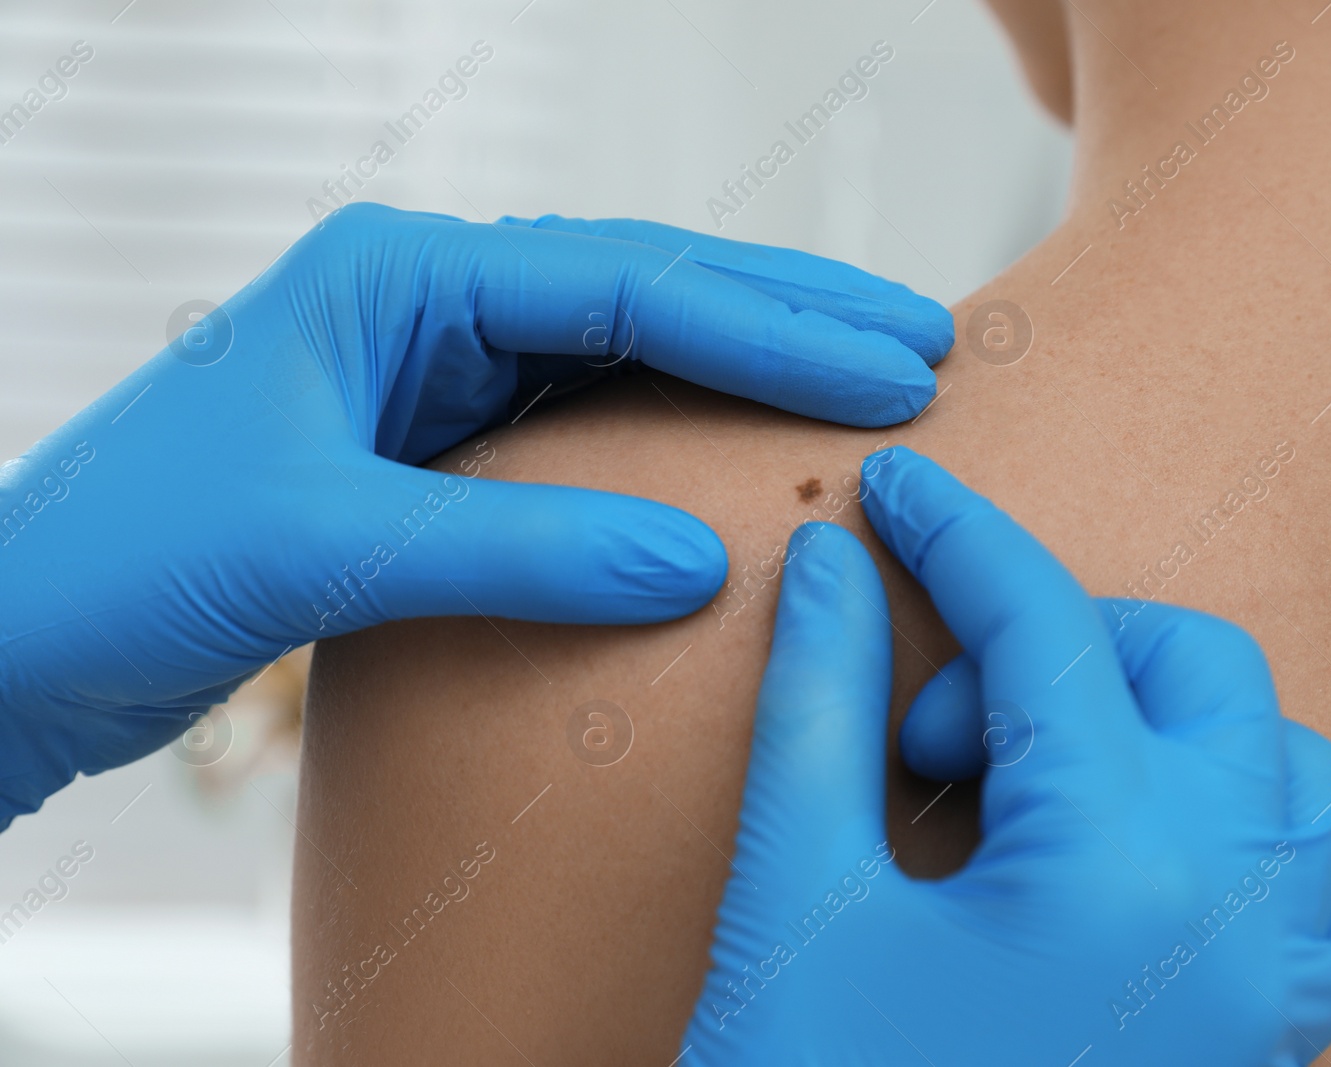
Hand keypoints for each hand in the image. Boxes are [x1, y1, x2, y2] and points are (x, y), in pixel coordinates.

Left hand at [0, 206, 951, 826]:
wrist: (10, 638)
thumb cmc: (122, 565)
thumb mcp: (325, 546)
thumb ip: (519, 549)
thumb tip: (701, 564)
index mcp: (396, 277)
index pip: (625, 282)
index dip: (770, 325)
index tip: (891, 365)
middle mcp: (423, 303)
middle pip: (647, 286)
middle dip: (789, 314)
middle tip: (922, 338)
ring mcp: (430, 372)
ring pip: (625, 348)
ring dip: (747, 362)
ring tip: (868, 373)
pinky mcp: (431, 445)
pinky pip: (583, 421)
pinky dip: (676, 429)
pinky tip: (745, 446)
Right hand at [681, 447, 1330, 1065]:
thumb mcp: (798, 899)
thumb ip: (820, 705)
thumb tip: (832, 570)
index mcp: (1124, 862)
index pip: (1044, 627)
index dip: (959, 538)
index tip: (898, 494)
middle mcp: (1241, 912)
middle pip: (1196, 671)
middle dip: (1060, 645)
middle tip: (933, 732)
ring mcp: (1274, 990)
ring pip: (1283, 768)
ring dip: (1159, 726)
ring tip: (1030, 783)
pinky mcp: (1267, 1049)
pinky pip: (1316, 890)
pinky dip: (1235, 831)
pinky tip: (1129, 864)